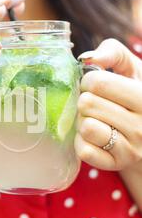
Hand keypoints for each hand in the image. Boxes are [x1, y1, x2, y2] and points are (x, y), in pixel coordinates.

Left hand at [75, 38, 141, 171]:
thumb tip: (87, 58)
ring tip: (95, 119)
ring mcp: (131, 148)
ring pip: (85, 126)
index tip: (96, 86)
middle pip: (88, 103)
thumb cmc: (135, 96)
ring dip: (82, 121)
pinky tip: (93, 137)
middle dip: (85, 100)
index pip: (99, 82)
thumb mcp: (133, 70)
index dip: (89, 81)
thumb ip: (114, 53)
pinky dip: (82, 142)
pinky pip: (84, 150)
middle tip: (95, 104)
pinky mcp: (116, 164)